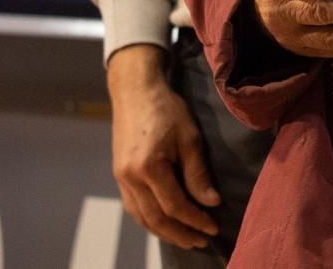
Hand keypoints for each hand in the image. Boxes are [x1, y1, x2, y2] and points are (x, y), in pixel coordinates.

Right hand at [105, 44, 220, 250]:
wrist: (136, 92)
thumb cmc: (167, 110)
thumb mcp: (189, 138)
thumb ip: (198, 174)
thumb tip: (210, 203)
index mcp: (149, 167)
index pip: (175, 206)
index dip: (195, 220)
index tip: (213, 227)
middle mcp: (130, 178)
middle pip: (156, 219)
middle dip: (181, 234)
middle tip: (201, 241)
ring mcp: (121, 179)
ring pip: (142, 218)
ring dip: (165, 232)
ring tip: (187, 238)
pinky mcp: (119, 176)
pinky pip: (134, 207)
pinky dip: (150, 220)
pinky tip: (165, 223)